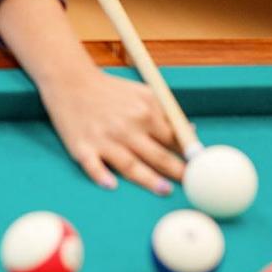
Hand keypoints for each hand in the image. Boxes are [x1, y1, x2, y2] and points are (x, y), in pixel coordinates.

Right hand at [39, 67, 185, 194]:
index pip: (173, 138)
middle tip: (192, 186)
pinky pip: (93, 166)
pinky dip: (102, 175)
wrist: (71, 81)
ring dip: (149, 180)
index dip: (187, 155)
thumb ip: (166, 112)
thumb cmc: (110, 89)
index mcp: (144, 112)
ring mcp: (104, 139)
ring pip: (131, 166)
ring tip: (165, 190)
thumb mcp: (143, 92)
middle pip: (157, 155)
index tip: (200, 169)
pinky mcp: (82, 147)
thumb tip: (191, 131)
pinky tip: (111, 185)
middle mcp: (126, 127)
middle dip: (177, 172)